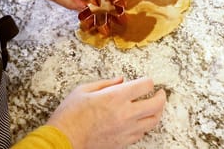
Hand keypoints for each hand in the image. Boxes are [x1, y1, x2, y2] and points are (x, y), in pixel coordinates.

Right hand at [46, 77, 166, 148]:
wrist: (63, 140)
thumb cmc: (69, 115)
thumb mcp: (83, 90)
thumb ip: (105, 83)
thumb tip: (120, 80)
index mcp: (116, 97)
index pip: (145, 85)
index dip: (148, 81)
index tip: (147, 81)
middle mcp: (125, 113)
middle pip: (156, 104)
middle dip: (161, 96)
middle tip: (160, 93)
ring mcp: (126, 129)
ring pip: (153, 121)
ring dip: (156, 112)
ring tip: (154, 107)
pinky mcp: (123, 142)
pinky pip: (142, 133)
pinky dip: (144, 125)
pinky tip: (139, 121)